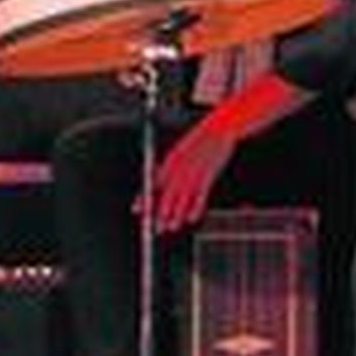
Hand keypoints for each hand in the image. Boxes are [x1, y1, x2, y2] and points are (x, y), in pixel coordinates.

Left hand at [146, 115, 236, 233]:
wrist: (218, 128)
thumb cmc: (200, 140)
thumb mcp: (181, 151)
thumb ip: (171, 166)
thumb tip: (163, 181)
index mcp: (169, 161)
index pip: (152, 183)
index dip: (144, 197)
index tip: (137, 209)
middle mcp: (177, 167)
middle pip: (165, 193)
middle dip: (159, 212)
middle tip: (155, 227)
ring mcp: (192, 171)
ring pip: (181, 197)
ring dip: (176, 214)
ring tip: (171, 227)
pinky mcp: (208, 174)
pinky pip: (200, 194)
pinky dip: (196, 207)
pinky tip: (192, 218)